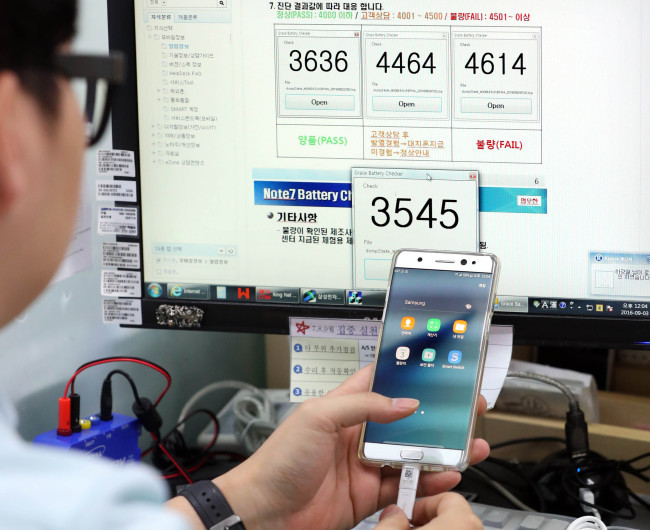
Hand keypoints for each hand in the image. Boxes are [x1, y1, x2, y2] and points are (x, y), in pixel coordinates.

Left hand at [213, 365, 488, 529]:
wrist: (265, 512)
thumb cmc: (280, 460)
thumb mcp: (318, 418)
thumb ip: (362, 406)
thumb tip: (404, 403)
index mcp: (345, 408)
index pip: (381, 383)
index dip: (408, 376)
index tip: (438, 370)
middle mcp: (359, 434)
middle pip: (406, 421)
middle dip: (436, 417)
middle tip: (466, 411)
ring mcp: (366, 465)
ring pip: (412, 455)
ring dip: (440, 451)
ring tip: (468, 446)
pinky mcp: (370, 495)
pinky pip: (405, 487)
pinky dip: (428, 483)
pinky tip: (446, 476)